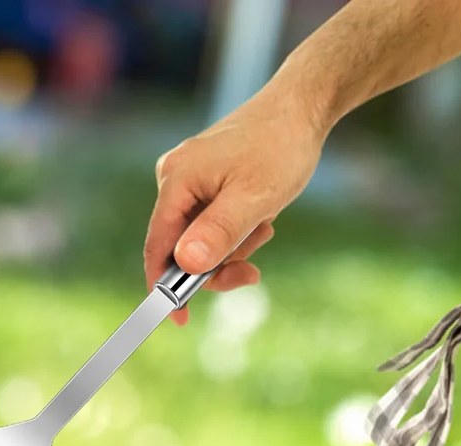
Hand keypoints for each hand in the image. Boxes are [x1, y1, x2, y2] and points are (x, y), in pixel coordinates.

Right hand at [144, 87, 325, 323]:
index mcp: (177, 180)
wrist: (302, 110)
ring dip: (234, 247)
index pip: (158, 246)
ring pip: (201, 241)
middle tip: (253, 271)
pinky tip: (261, 217)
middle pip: (181, 248)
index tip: (179, 321)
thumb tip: (186, 264)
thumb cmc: (280, 149)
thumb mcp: (254, 199)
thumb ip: (219, 232)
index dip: (165, 287)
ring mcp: (189, 180)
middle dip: (217, 264)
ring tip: (264, 226)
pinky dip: (238, 232)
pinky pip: (213, 225)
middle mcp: (174, 178)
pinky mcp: (206, 183)